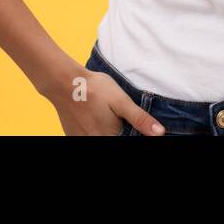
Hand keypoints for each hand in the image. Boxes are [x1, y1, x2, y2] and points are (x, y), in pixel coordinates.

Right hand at [48, 68, 165, 135]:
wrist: (64, 82)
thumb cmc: (95, 89)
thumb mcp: (121, 101)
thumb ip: (140, 119)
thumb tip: (159, 133)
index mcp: (109, 137)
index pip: (127, 140)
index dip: (133, 133)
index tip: (125, 121)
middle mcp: (94, 141)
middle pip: (113, 138)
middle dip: (119, 131)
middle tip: (114, 116)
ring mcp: (81, 140)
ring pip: (101, 137)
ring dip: (107, 130)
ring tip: (103, 115)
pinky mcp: (72, 136)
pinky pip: (88, 136)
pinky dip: (94, 130)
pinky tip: (94, 118)